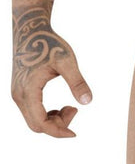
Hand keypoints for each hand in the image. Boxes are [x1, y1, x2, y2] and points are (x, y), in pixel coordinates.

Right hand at [11, 6, 91, 137]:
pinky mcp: (20, 91)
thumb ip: (77, 82)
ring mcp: (17, 94)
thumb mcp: (67, 61)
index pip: (40, 123)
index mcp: (28, 90)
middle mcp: (19, 95)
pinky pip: (32, 112)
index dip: (58, 131)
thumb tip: (88, 102)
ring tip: (71, 107)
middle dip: (57, 124)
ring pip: (33, 120)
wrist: (30, 30)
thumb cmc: (49, 43)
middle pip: (36, 125)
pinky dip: (46, 114)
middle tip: (75, 110)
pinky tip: (60, 107)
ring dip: (52, 120)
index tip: (75, 133)